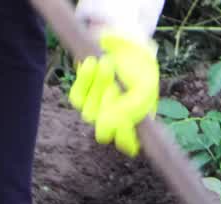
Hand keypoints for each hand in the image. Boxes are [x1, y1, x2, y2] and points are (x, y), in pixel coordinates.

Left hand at [68, 31, 158, 156]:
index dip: (125, 137)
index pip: (127, 145)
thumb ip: (131, 110)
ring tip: (107, 64)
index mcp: (135, 123)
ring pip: (89, 113)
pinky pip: (76, 97)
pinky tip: (92, 63)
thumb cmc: (139, 66)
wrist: (122, 41)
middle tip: (117, 85)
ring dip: (98, 86)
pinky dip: (84, 79)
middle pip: (103, 131)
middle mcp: (114, 121)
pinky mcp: (80, 96)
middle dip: (109, 105)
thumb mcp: (144, 88)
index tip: (126, 120)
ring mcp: (96, 109)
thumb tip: (106, 125)